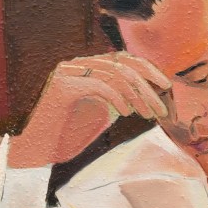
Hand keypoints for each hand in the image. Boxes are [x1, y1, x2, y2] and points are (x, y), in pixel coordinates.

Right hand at [8, 53, 170, 167]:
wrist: (40, 149)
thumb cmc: (70, 135)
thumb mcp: (103, 112)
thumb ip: (121, 98)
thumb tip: (149, 95)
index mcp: (88, 67)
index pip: (123, 58)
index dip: (148, 69)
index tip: (166, 86)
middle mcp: (78, 64)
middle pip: (122, 63)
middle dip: (147, 85)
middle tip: (161, 108)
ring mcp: (68, 71)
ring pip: (114, 73)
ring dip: (137, 95)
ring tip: (147, 115)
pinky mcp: (63, 85)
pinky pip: (99, 84)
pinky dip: (118, 97)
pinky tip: (127, 112)